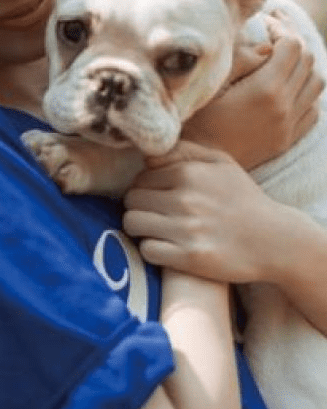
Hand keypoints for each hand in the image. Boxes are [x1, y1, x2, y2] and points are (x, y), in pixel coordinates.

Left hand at [123, 141, 279, 282]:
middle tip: (156, 215)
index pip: (140, 177)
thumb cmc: (244, 199)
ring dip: (140, 228)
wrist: (276, 241)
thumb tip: (147, 154)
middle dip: (140, 207)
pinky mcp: (188, 257)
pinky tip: (166, 247)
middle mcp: (185, 199)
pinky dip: (152, 249)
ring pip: (132, 224)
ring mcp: (186, 229)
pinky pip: (147, 250)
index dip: (145, 188)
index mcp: (190, 172)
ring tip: (157, 230)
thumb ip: (184, 151)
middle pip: (131, 200)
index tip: (158, 197)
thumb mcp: (221, 163)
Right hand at [182, 35, 323, 169]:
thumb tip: (266, 47)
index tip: (263, 25)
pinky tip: (287, 89)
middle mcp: (284, 107)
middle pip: (307, 60)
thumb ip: (241, 59)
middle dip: (292, 42)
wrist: (197, 164)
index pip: (292, 45)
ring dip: (302, 67)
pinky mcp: (286, 140)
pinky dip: (305, 94)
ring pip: (315, 84)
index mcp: (266, 89)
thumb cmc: (194, 121)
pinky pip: (312, 110)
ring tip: (282, 60)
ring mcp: (288, 126)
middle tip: (273, 34)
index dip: (280, 28)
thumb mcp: (211, 83)